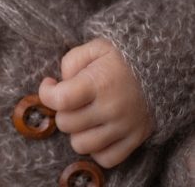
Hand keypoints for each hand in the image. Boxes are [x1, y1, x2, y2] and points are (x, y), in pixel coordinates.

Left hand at [38, 37, 152, 167]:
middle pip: (66, 124)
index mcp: (99, 83)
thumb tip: (58, 84)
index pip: (60, 99)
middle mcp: (111, 108)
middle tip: (70, 101)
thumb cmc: (119, 60)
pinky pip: (106, 159)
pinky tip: (96, 132)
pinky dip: (96, 149)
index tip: (50, 84)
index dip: (46, 93)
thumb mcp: (94, 49)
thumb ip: (71, 62)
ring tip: (83, 118)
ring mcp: (124, 127)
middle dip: (62, 111)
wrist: (160, 70)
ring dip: (77, 132)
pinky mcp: (135, 140)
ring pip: (81, 145)